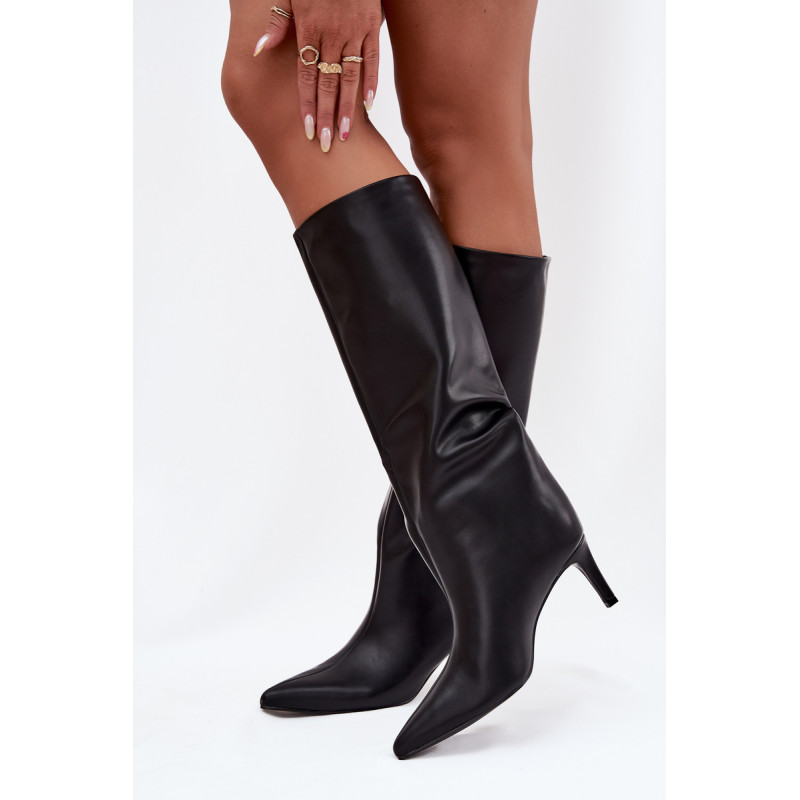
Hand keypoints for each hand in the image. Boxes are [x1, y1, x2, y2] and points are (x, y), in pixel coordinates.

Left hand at [253, 1, 382, 151]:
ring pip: (351, 77)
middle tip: (324, 143)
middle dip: (326, 115)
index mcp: (310, 29)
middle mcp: (332, 35)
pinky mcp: (372, 27)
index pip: (306, 75)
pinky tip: (367, 106)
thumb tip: (259, 51)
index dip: (307, 103)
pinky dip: (371, 83)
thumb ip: (276, 23)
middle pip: (328, 83)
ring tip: (344, 134)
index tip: (306, 128)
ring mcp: (354, 33)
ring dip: (347, 108)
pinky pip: (373, 60)